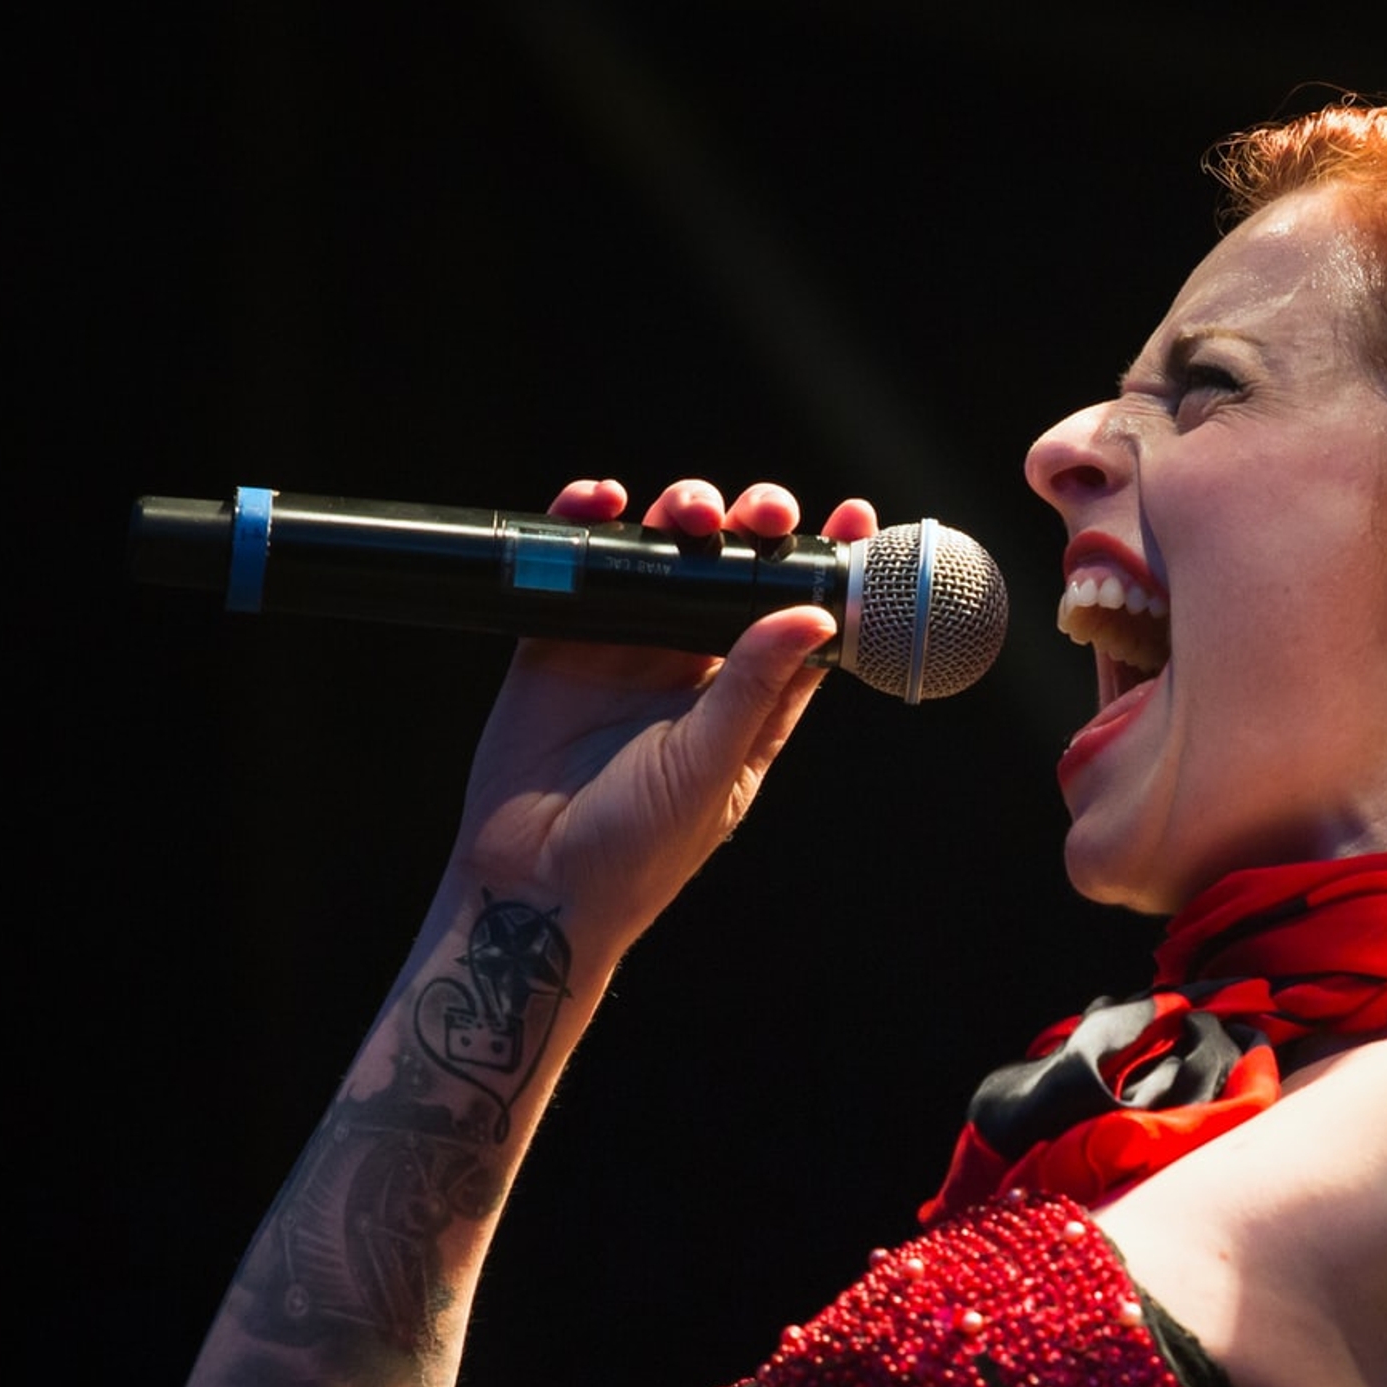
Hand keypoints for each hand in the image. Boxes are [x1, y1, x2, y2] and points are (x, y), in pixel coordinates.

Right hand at [448, 476, 880, 952]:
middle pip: (734, 572)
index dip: (828, 568)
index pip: (800, 622)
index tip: (856, 517)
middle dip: (755, 525)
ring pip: (664, 556)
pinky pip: (580, 567)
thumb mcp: (708, 769)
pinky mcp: (559, 642)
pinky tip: (604, 500)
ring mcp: (625, 649)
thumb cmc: (635, 852)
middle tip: (764, 511)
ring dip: (682, 515)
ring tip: (688, 513)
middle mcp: (692, 668)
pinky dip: (588, 522)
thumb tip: (814, 615)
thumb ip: (754, 688)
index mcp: (746, 704)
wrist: (529, 886)